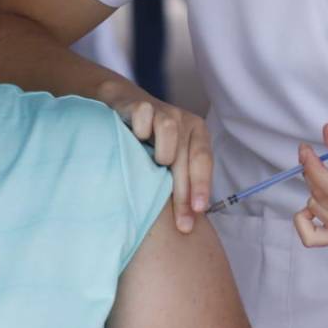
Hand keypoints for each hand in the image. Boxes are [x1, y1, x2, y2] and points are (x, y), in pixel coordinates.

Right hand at [96, 78, 212, 233]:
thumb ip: (180, 178)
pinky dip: (140, 129)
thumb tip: (190, 217)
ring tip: (155, 165)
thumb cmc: (149, 141)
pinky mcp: (140, 104)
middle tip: (181, 223)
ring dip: (163, 152)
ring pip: (169, 130)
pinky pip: (143, 116)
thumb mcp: (169, 158)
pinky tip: (134, 139)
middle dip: (184, 192)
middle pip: (186, 156)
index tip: (198, 212)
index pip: (203, 161)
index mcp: (197, 133)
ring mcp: (162, 110)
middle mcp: (183, 121)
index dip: (202, 186)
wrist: (124, 107)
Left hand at [293, 123, 327, 247]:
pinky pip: (311, 238)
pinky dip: (304, 219)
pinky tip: (315, 204)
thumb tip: (326, 133)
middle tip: (314, 159)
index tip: (306, 150)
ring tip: (326, 179)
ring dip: (313, 190)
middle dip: (311, 174)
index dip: (313, 168)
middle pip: (322, 199)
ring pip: (315, 211)